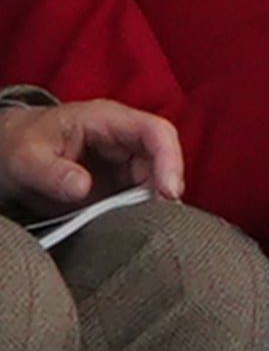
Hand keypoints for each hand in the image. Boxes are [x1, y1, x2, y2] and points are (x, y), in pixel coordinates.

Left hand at [0, 99, 183, 212]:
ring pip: (156, 184)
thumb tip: (83, 188)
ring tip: (144, 228)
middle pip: (163, 162)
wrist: (9, 150)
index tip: (169, 192)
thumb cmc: (18, 144)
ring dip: (153, 207)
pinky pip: (139, 200)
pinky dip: (140, 215)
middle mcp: (124, 140)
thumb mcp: (26, 158)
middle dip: (165, 191)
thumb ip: (52, 172)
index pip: (156, 132)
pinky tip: (132, 229)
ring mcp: (123, 163)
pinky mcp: (118, 185)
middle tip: (160, 221)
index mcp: (107, 120)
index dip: (170, 160)